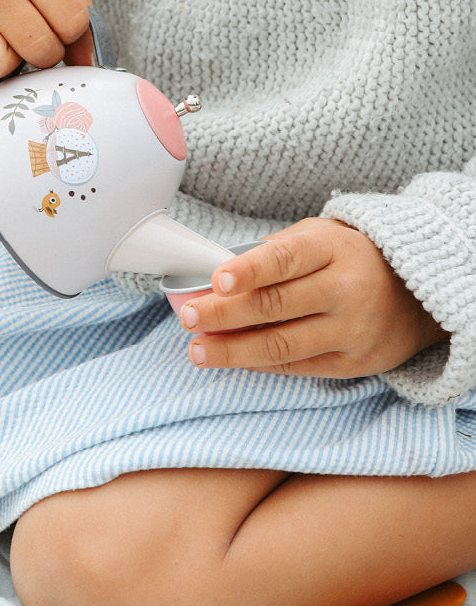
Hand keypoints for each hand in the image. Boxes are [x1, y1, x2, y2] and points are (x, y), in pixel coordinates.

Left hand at [179, 218, 448, 378]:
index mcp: (332, 249)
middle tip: (188, 318)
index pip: (285, 259)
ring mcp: (351, 330)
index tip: (218, 279)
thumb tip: (216, 279)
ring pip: (281, 346)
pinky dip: (257, 364)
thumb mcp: (318, 237)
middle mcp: (346, 290)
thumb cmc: (349, 259)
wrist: (418, 296)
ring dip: (232, 351)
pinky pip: (295, 367)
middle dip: (224, 314)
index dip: (250, 270)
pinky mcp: (352, 363)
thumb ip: (273, 254)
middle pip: (276, 306)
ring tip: (198, 350)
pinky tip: (230, 359)